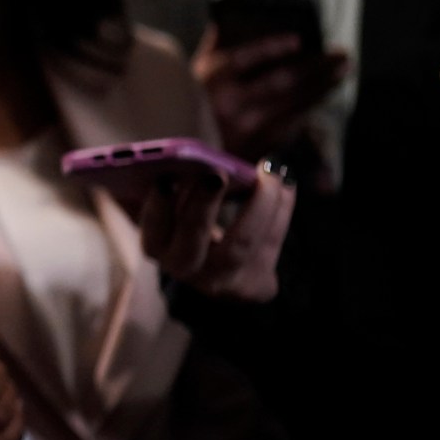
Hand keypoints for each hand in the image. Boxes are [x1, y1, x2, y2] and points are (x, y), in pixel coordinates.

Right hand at [139, 166, 293, 301]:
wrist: (221, 270)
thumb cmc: (194, 218)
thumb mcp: (176, 203)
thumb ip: (171, 183)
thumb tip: (179, 154)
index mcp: (157, 245)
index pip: (154, 229)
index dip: (159, 207)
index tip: (165, 179)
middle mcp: (184, 268)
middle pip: (192, 241)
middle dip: (203, 205)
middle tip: (216, 174)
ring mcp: (222, 282)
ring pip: (241, 244)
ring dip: (258, 203)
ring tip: (270, 170)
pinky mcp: (256, 285)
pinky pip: (271, 244)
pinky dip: (281, 208)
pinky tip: (286, 182)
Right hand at [192, 25, 344, 155]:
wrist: (192, 150)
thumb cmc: (198, 101)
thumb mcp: (198, 71)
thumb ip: (217, 43)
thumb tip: (240, 16)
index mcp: (212, 80)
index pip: (244, 58)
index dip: (272, 47)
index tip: (298, 39)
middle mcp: (230, 104)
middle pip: (282, 81)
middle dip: (316, 66)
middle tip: (341, 53)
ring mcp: (249, 126)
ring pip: (295, 102)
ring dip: (324, 85)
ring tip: (342, 69)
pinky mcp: (263, 144)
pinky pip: (296, 120)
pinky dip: (313, 104)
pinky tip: (327, 91)